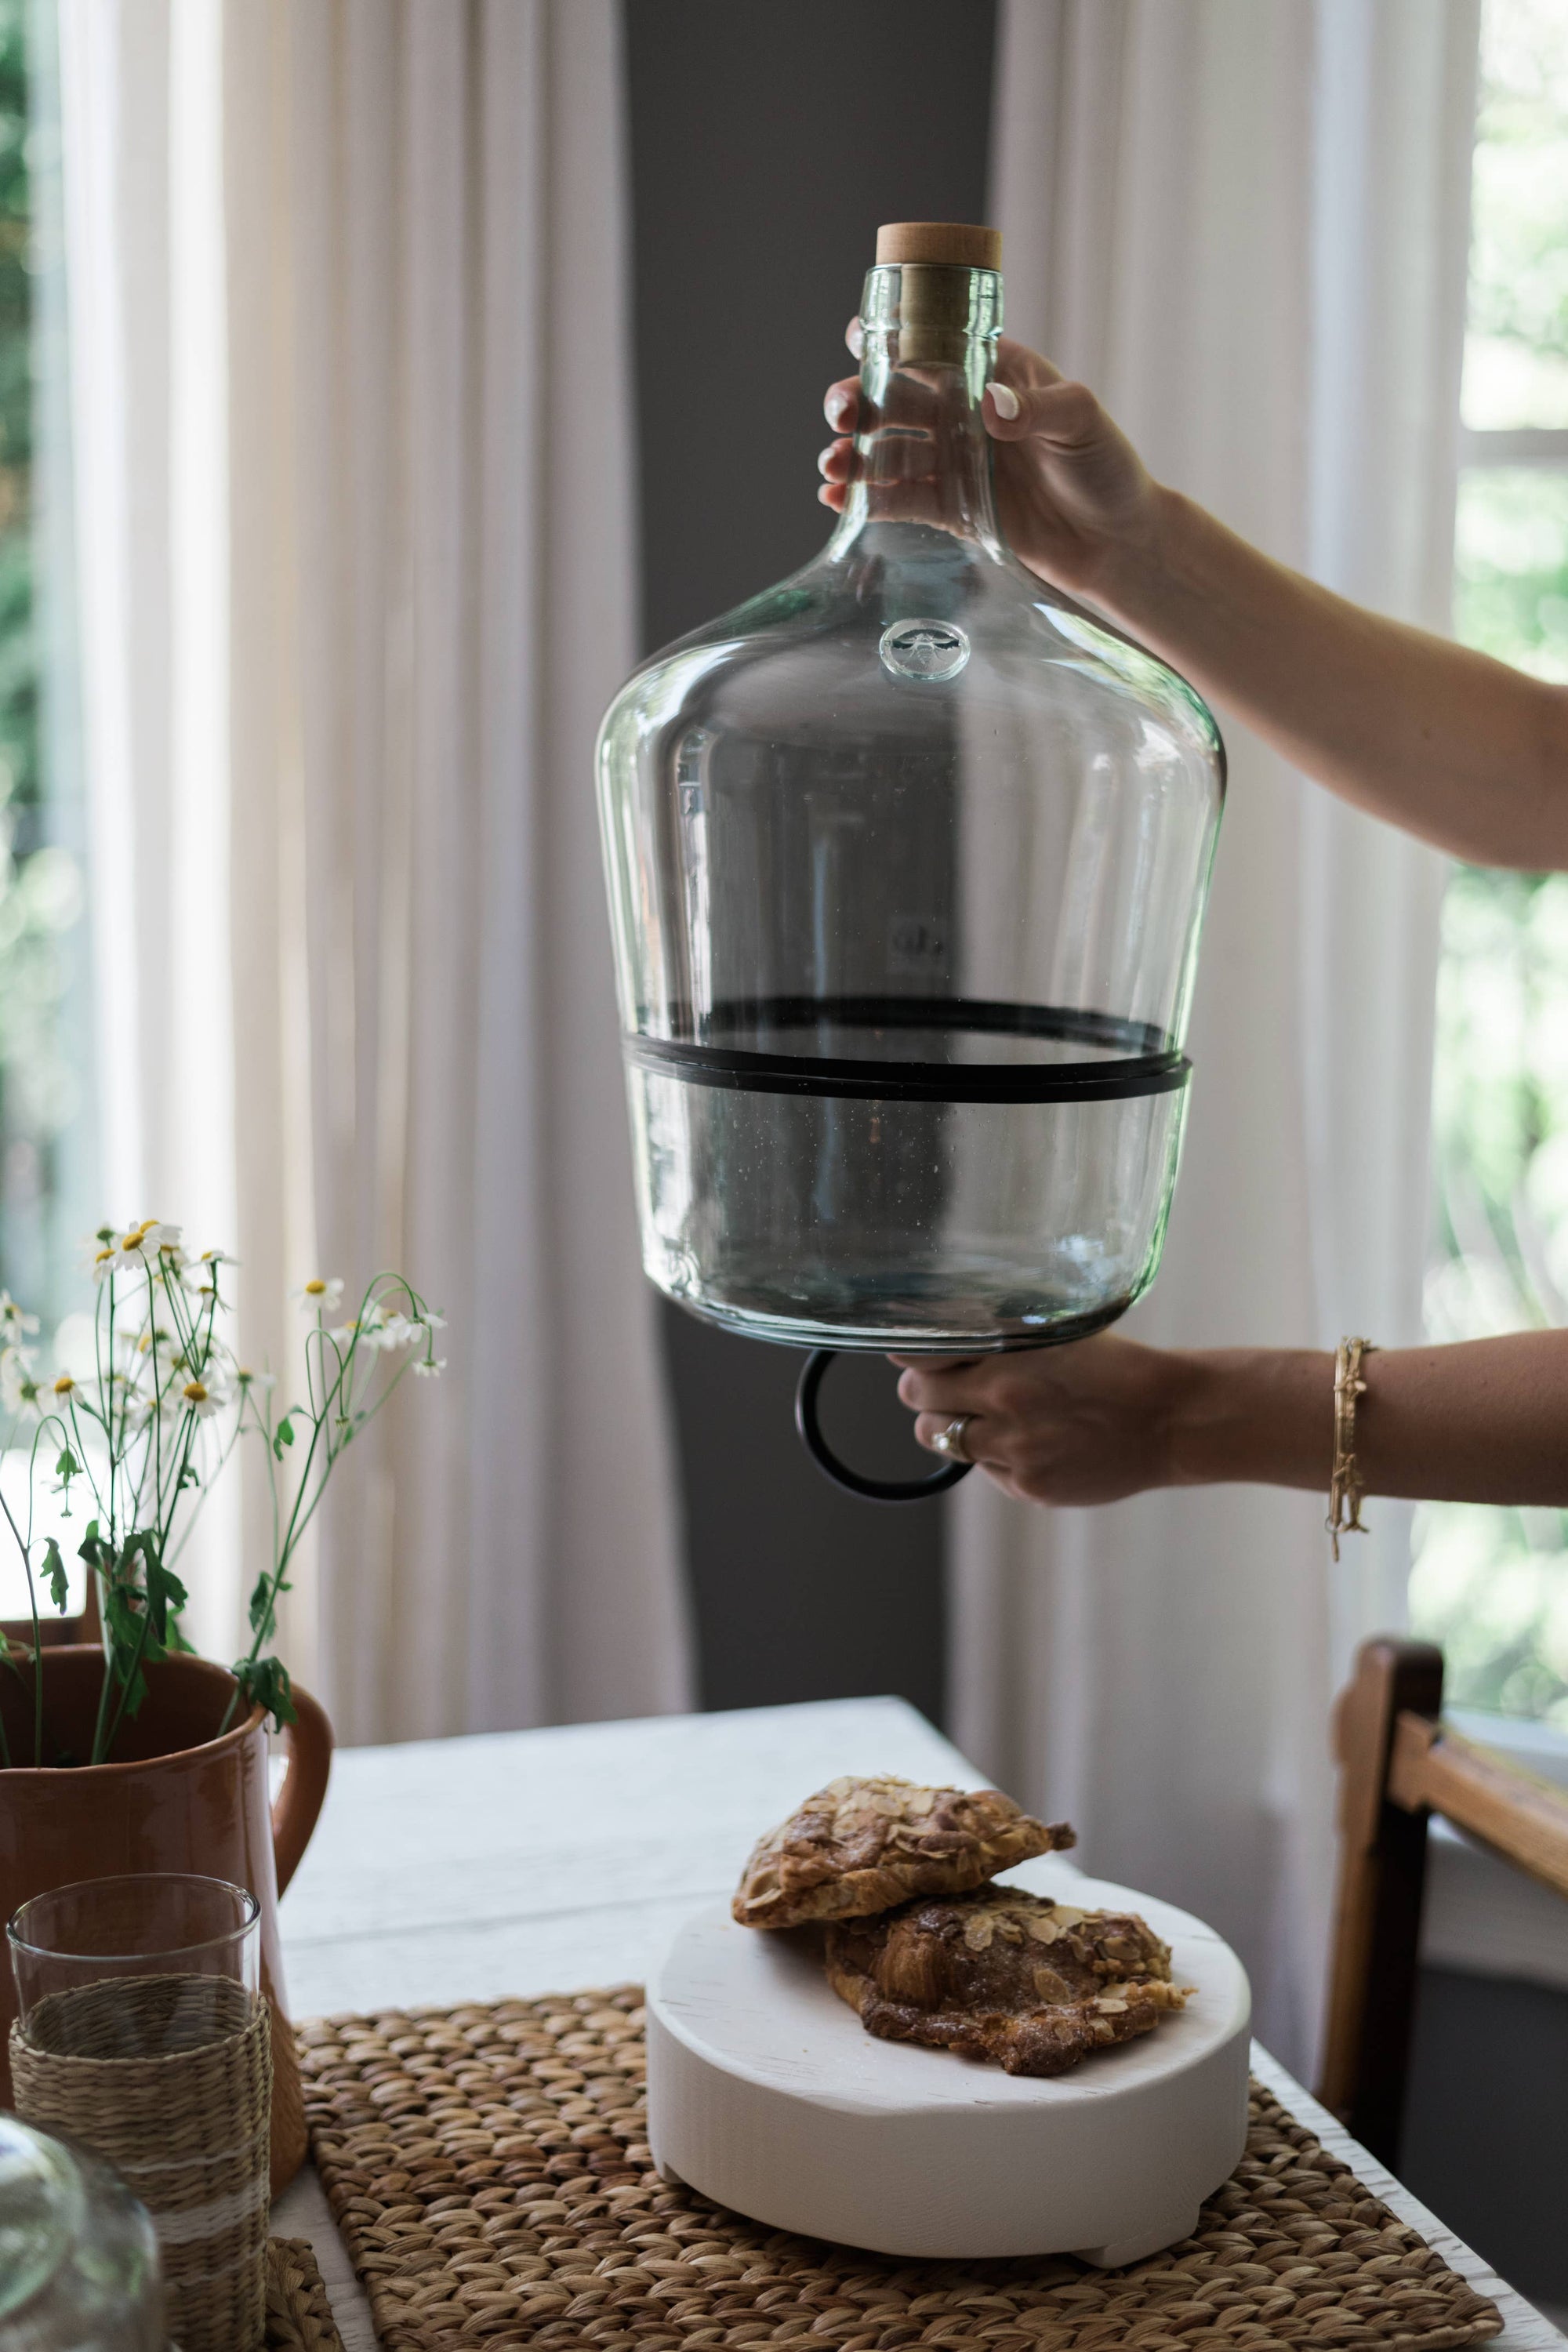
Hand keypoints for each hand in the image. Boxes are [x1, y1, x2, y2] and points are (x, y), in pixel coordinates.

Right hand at [818, 324, 1164, 601]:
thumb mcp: (1083, 422)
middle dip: (858, 403)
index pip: (934, 345)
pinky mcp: (950, 508)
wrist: (1115, 540)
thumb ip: (1038, 409)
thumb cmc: (1106, 467)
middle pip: (895, 399)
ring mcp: (953, 461)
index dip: (891, 340)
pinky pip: (899, 499)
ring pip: (889, 450)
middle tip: (841, 416)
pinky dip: (867, 500)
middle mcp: (964, 413)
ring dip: (854, 456)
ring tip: (832, 468)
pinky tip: (839, 501)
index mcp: (992, 373)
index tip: (857, 339)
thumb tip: (991, 404)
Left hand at [892, 1335, 1189, 1506]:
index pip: (918, 1356)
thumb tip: (947, 1341)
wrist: (1170, 1419)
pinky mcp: (1029, 1486)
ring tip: (979, 1415)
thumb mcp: (1056, 1332)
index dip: (915, 1353)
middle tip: (941, 1385)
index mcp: (1007, 1360)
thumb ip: (1001, 1338)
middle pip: (918, 1400)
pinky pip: (985, 1469)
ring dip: (949, 1425)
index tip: (918, 1352)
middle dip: (924, 1391)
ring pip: (941, 1439)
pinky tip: (1028, 1440)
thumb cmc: (1116, 1366)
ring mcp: (1014, 1451)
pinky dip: (994, 1455)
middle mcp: (1002, 1406)